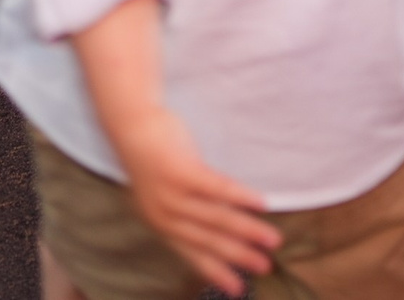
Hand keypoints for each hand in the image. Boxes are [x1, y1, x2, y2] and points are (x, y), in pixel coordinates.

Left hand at [111, 107, 279, 295]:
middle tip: (265, 268)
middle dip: (239, 256)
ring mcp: (171, 194)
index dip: (216, 273)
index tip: (238, 290)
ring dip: (249, 231)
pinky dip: (242, 198)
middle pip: (209, 240)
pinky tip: (262, 204)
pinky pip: (219, 189)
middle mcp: (164, 215)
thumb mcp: (165, 192)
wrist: (130, 120)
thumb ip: (187, 212)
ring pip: (218, 218)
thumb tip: (221, 228)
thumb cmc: (152, 154)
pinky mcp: (181, 172)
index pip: (192, 255)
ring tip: (273, 241)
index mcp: (159, 224)